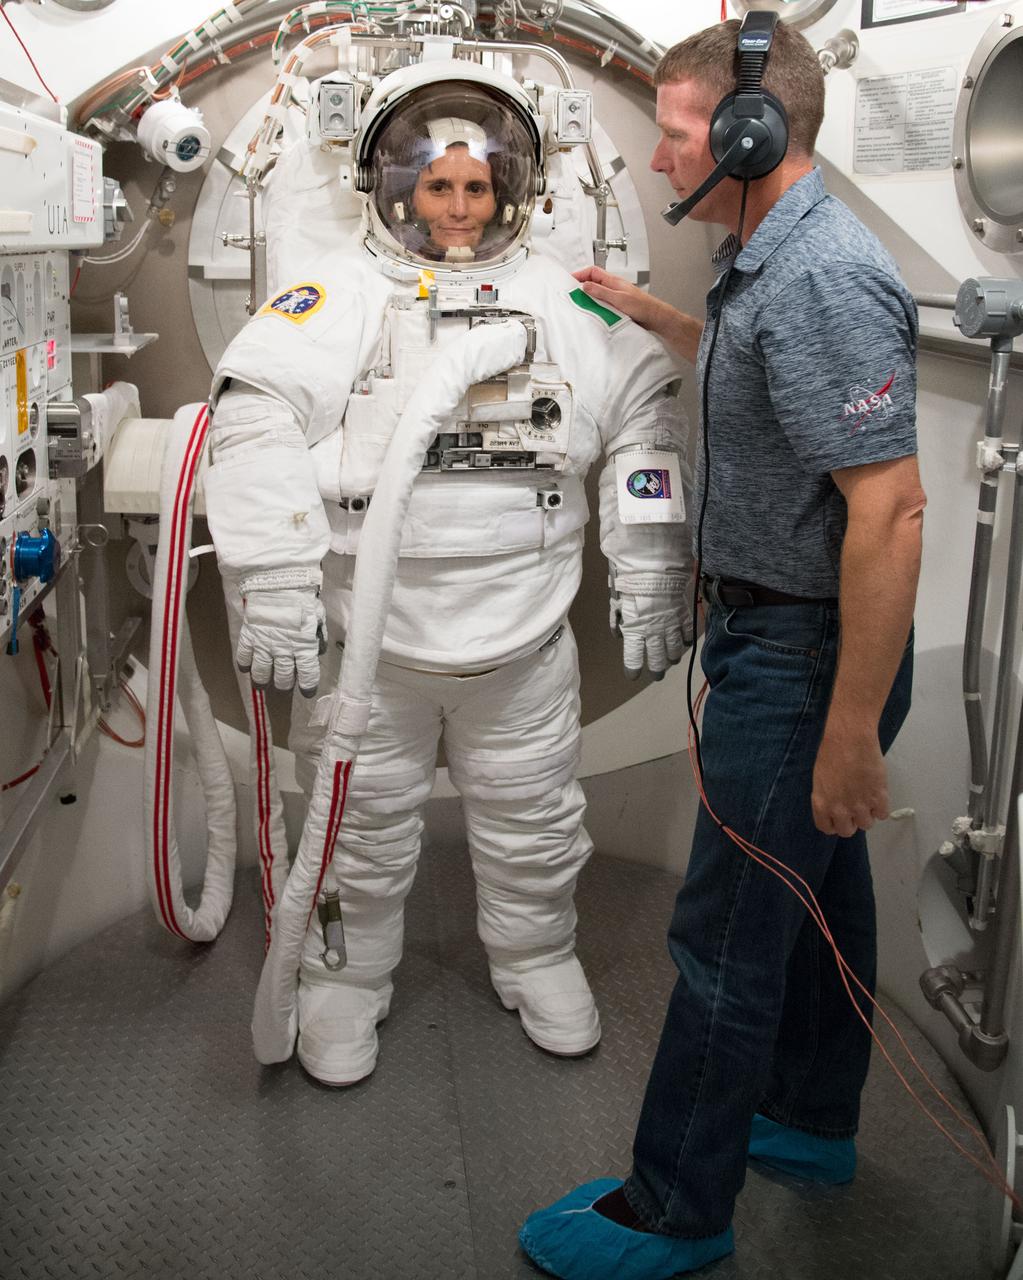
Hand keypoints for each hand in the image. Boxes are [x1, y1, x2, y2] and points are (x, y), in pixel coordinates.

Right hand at [236, 586, 326, 695]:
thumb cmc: (302, 599)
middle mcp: (284, 651)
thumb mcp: (318, 617)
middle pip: (283, 678)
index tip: (307, 691)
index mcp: (304, 647)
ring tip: (263, 683)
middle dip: (285, 685)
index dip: (308, 687)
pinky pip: (244, 657)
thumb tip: (318, 650)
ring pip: (262, 673)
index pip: (308, 675)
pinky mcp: (249, 637)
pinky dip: (244, 665)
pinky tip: (246, 667)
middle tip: (284, 684)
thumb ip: (319, 636)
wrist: (278, 583)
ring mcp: (264, 645)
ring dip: (263, 681)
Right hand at [574, 266, 660, 329]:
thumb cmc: (642, 306)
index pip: (592, 271)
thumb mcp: (618, 298)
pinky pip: (602, 303)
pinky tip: (593, 311)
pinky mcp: (616, 305)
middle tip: (572, 293)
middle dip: (581, 286)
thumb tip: (585, 285)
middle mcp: (612, 287)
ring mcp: (614, 296)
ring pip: (596, 293)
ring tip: (581, 303)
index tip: (570, 280)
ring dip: (588, 297)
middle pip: (593, 282)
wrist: (654, 317)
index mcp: (613, 281)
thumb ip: (601, 291)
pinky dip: (595, 306)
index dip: (580, 274)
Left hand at [611, 590, 689, 680]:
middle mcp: (653, 632)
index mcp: (634, 631)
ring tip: (671, 661)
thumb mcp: (615, 603)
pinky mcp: (682, 616)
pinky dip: (685, 640)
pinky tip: (684, 643)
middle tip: (656, 676)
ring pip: (674, 649)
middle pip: (657, 658)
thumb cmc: (629, 585)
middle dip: (656, 669)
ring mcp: (670, 625)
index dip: (633, 669)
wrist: (652, 570)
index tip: (633, 675)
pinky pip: (687, 633)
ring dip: (672, 657)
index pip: (633, 657)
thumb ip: (616, 621)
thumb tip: (618, 635)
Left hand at [811, 721, 888, 836]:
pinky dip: (881, 807)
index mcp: (821, 804)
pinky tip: (877, 795)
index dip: (834, 823)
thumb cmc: (832, 752)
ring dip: (868, 814)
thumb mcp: (820, 779)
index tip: (839, 817)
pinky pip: (883, 814)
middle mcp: (840, 810)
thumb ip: (827, 798)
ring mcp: (860, 806)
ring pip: (867, 825)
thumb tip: (835, 806)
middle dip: (851, 821)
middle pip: (847, 831)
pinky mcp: (878, 798)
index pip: (827, 828)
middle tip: (854, 808)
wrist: (850, 739)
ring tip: (867, 798)